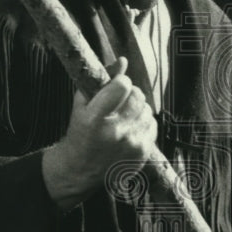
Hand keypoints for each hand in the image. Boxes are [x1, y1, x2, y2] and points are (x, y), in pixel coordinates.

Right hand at [42, 57, 156, 209]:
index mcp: (95, 118)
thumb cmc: (79, 133)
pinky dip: (143, 122)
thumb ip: (102, 80)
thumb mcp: (82, 105)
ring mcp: (131, 143)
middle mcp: (115, 132)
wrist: (80, 170)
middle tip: (120, 100)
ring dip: (137, 108)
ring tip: (124, 116)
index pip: (122, 86)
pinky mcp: (142, 152)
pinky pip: (152, 125)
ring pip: (147, 109)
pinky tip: (130, 127)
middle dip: (130, 93)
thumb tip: (123, 61)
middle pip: (137, 96)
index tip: (116, 86)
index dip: (120, 82)